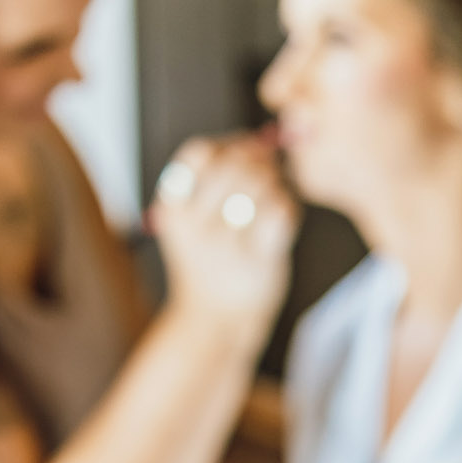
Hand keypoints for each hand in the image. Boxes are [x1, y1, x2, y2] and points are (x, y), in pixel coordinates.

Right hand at [151, 132, 299, 334]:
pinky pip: (281, 212)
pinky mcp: (257, 261)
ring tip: (275, 194)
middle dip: (259, 161)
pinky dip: (288, 206)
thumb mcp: (194, 222)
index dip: (228, 144)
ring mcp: (225, 245)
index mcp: (173, 209)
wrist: (215, 320)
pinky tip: (283, 218)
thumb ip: (216, 182)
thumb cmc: (211, 262)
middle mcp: (194, 225)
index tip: (244, 152)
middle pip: (233, 165)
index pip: (199, 153)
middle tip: (270, 170)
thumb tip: (261, 143)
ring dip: (275, 183)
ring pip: (260, 186)